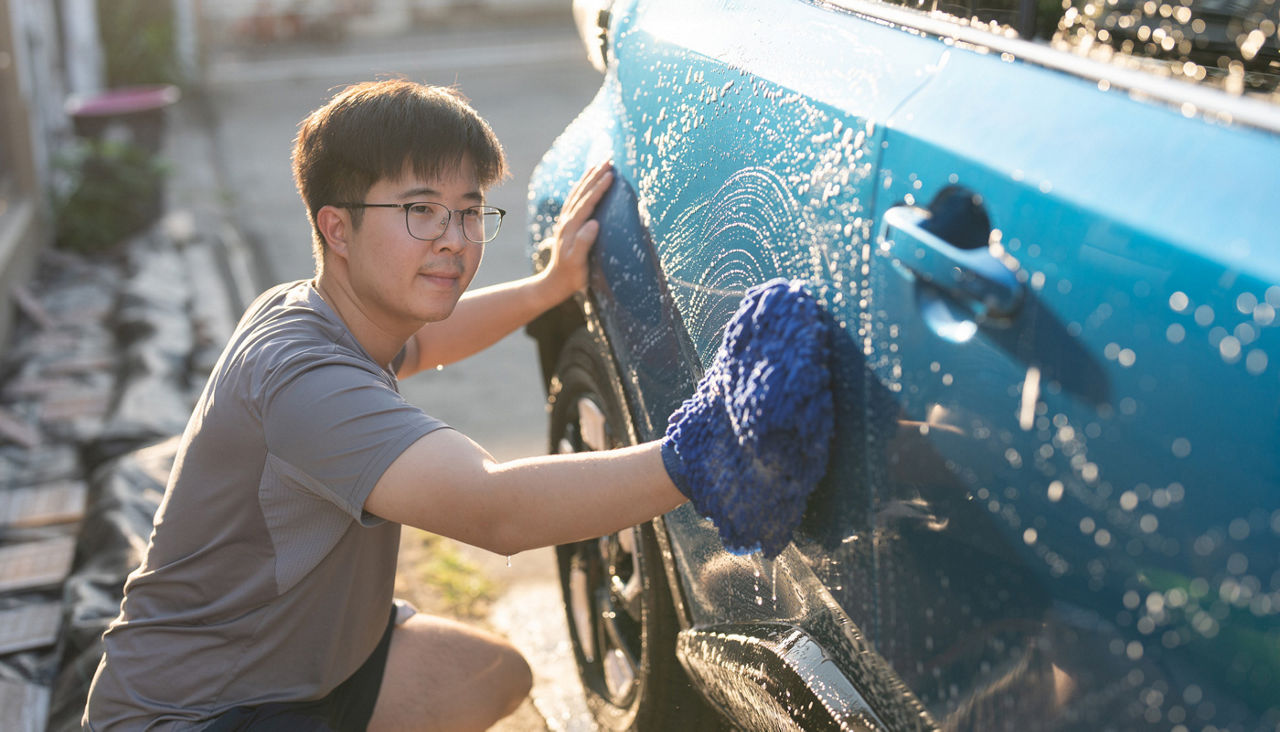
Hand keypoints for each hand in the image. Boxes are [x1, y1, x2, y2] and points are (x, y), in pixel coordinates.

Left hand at [540, 161, 613, 302]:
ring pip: (577, 194)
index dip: (598, 188)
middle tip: (609, 160)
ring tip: (599, 165)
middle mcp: (567, 221)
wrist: (555, 283)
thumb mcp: (578, 263)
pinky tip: (587, 182)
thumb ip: (583, 243)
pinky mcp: (568, 224)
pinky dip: (582, 188)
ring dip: (588, 178)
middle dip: (595, 176)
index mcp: (571, 228)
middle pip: (581, 193)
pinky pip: (575, 200)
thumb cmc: (571, 275)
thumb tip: (594, 223)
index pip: (586, 203)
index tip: (610, 174)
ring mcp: (566, 222)